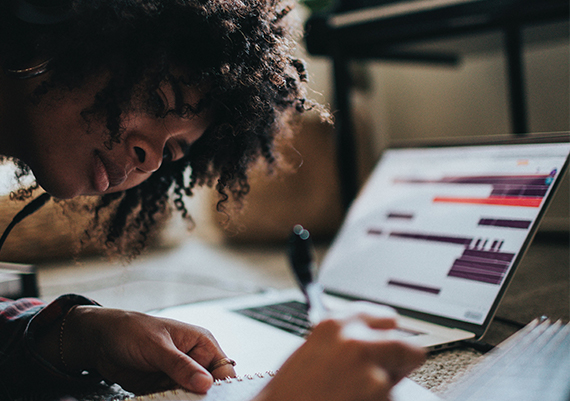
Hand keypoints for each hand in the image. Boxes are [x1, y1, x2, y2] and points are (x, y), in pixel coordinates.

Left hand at [61, 306, 235, 393]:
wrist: (100, 341)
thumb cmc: (131, 331)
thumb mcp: (157, 347)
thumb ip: (181, 366)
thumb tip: (206, 384)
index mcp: (201, 343)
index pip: (223, 371)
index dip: (221, 387)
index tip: (207, 398)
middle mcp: (194, 361)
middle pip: (207, 389)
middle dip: (196, 397)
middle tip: (179, 396)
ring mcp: (179, 376)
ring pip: (190, 398)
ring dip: (179, 400)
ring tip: (161, 389)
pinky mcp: (164, 388)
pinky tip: (155, 395)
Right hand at [252, 313, 424, 400]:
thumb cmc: (290, 391)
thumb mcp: (315, 348)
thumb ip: (346, 337)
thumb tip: (374, 337)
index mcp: (336, 323)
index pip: (387, 318)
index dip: (388, 334)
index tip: (387, 342)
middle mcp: (356, 341)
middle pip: (407, 346)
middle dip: (399, 361)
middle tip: (384, 372)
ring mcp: (370, 370)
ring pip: (397, 379)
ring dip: (383, 387)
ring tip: (351, 392)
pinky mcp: (379, 396)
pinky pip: (390, 399)